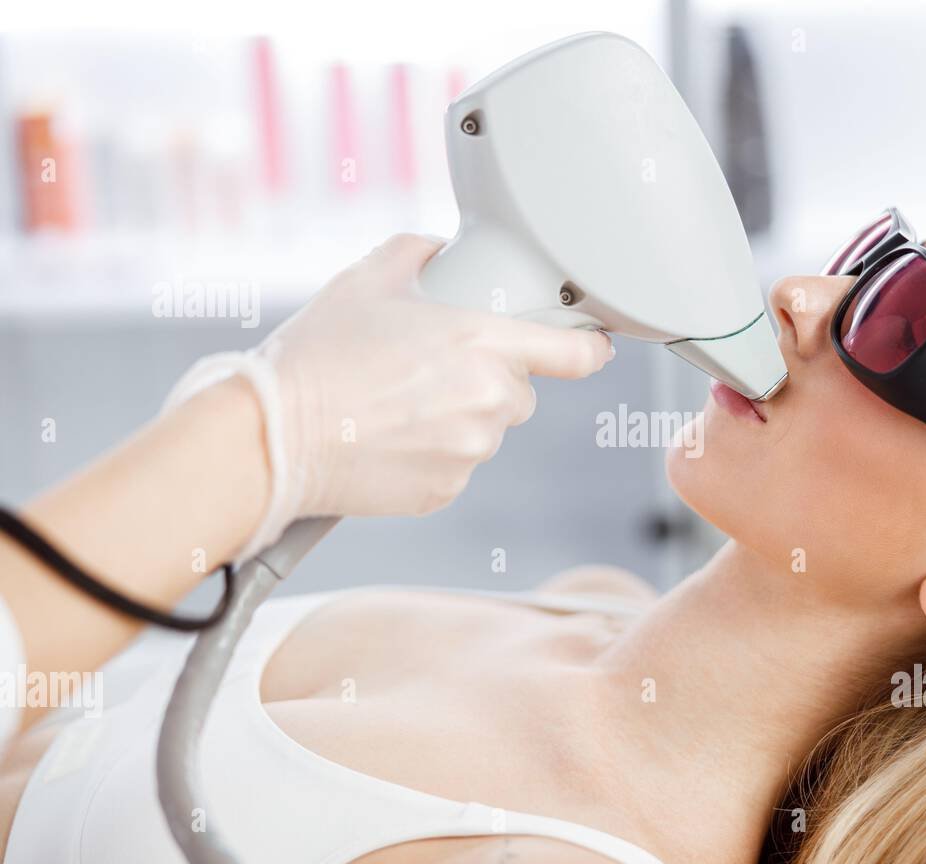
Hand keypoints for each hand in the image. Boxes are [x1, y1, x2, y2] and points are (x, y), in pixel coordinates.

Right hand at [166, 234, 613, 555]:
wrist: (273, 436)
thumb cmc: (317, 356)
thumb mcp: (367, 279)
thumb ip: (419, 253)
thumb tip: (439, 253)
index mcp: (483, 344)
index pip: (576, 354)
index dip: (589, 347)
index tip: (594, 345)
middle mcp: (488, 400)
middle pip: (520, 390)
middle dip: (489, 377)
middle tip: (431, 368)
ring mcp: (470, 451)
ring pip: (488, 429)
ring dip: (460, 416)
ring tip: (399, 403)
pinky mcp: (445, 489)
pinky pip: (458, 465)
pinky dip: (435, 452)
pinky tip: (390, 436)